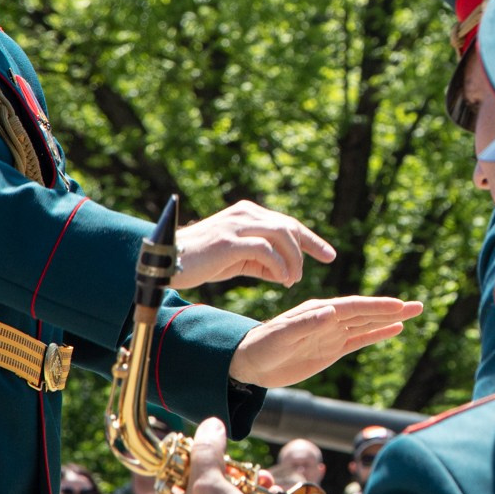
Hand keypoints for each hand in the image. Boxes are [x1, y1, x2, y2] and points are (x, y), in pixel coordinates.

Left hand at [158, 418, 265, 493]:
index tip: (213, 451)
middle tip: (245, 470)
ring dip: (249, 487)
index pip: (175, 478)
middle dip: (231, 475)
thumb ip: (206, 449)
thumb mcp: (208, 480)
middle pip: (206, 488)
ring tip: (265, 482)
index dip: (194, 460)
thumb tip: (210, 424)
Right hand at [174, 200, 336, 289]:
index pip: (287, 223)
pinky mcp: (229, 241)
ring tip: (292, 280)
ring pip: (280, 236)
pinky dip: (278, 266)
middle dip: (308, 248)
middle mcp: (244, 214)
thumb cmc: (200, 262)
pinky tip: (282, 280)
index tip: (329, 255)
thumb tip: (283, 272)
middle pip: (288, 227)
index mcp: (247, 214)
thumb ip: (259, 260)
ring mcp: (236, 225)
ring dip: (293, 260)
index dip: (311, 239)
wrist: (165, 261)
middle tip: (313, 270)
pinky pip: (264, 250)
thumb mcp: (235, 259)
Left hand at [228, 296, 423, 387]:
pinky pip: (359, 339)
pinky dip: (377, 334)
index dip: (376, 307)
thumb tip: (331, 311)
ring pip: (367, 324)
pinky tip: (394, 329)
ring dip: (389, 318)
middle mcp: (328, 318)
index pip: (353, 307)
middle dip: (391, 309)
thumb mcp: (281, 337)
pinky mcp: (332, 349)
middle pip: (366, 312)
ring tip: (413, 313)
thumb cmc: (261, 347)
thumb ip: (305, 325)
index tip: (399, 306)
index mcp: (318, 311)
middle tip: (418, 306)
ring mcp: (332, 333)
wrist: (249, 363)